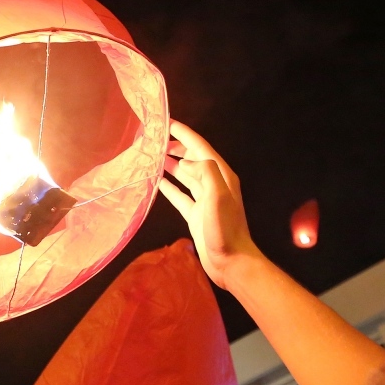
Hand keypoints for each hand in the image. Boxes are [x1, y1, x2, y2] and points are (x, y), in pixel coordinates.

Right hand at [158, 120, 260, 290]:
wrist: (231, 261)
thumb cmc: (225, 229)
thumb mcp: (218, 196)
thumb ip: (205, 172)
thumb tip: (185, 160)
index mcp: (221, 175)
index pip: (201, 147)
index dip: (185, 134)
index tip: (168, 123)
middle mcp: (214, 184)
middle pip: (193, 158)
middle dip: (176, 147)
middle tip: (156, 139)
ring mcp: (205, 199)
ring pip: (185, 175)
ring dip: (171, 164)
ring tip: (153, 156)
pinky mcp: (196, 214)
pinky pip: (181, 195)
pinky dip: (169, 186)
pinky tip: (158, 181)